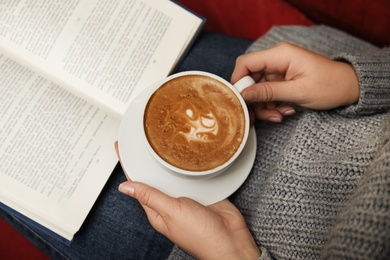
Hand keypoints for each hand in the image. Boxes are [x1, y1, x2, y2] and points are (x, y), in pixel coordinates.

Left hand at [114, 142, 259, 258]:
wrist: (230, 240)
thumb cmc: (200, 234)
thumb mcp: (171, 212)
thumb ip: (150, 197)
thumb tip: (125, 187)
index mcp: (157, 211)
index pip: (138, 184)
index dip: (129, 167)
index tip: (122, 149)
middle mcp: (170, 203)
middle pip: (155, 178)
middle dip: (147, 160)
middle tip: (140, 140)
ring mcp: (187, 197)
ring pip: (174, 175)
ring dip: (168, 161)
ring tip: (160, 142)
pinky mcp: (202, 192)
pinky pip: (191, 176)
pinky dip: (188, 166)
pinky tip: (187, 155)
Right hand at [231, 42, 358, 122]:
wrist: (349, 88)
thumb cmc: (330, 86)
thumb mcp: (298, 92)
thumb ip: (268, 92)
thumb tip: (244, 94)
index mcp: (280, 55)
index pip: (246, 63)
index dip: (238, 81)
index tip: (240, 100)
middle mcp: (276, 60)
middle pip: (250, 79)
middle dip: (253, 100)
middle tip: (257, 117)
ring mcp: (278, 70)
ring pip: (257, 90)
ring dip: (264, 106)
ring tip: (279, 115)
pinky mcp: (282, 80)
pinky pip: (268, 94)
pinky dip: (272, 105)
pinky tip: (285, 111)